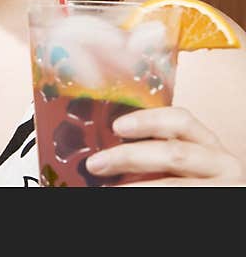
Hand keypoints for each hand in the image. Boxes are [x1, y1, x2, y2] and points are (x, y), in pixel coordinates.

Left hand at [84, 106, 244, 185]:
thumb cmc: (187, 178)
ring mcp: (225, 185)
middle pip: (173, 153)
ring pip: (173, 184)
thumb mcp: (173, 161)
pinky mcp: (223, 201)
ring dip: (136, 186)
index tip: (116, 126)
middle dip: (129, 157)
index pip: (180, 119)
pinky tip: (128, 193)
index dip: (148, 120)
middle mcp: (220, 161)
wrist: (210, 198)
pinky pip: (179, 198)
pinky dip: (148, 195)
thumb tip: (102, 151)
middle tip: (95, 164)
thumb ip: (149, 151)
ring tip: (110, 189)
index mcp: (205, 141)